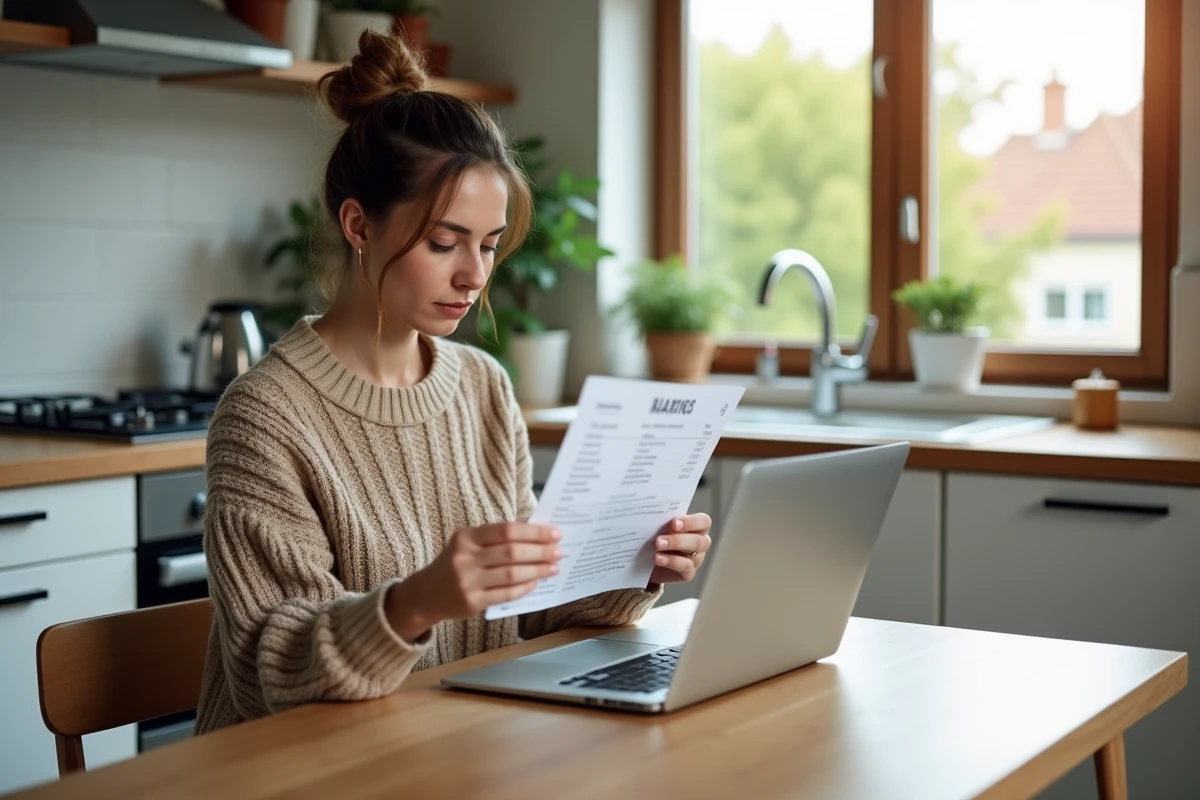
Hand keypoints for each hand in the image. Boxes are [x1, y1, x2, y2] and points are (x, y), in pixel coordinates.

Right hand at [386, 522, 562, 641]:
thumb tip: (537, 535)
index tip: (554, 533)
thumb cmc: (455, 564)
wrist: (425, 594)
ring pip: (511, 573)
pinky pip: (505, 594)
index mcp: (466, 536)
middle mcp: (464, 557)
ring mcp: (467, 581)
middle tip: (558, 551)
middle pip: (511, 552)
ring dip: (537, 570)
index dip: (534, 532)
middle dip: (540, 551)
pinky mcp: (471, 602)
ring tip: (553, 567)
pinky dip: (524, 587)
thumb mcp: (468, 544)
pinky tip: (535, 582)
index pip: (506, 530)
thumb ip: (496, 539)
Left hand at [649, 513, 711, 585]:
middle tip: (659, 540)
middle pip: (698, 540)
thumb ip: (663, 519)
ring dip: (674, 549)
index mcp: (697, 527)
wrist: (647, 560)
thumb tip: (654, 514)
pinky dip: (671, 562)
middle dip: (678, 539)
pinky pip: (685, 567)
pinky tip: (658, 559)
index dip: (691, 522)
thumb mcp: (660, 526)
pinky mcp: (689, 573)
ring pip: (693, 553)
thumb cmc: (658, 537)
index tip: (674, 523)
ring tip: (657, 547)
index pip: (703, 521)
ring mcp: (696, 559)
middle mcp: (700, 542)